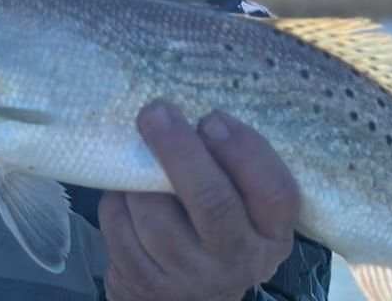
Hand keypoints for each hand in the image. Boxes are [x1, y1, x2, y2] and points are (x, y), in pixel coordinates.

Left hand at [99, 102, 299, 300]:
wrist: (186, 300)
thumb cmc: (216, 233)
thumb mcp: (245, 210)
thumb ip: (233, 171)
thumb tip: (192, 109)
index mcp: (271, 234)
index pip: (275, 193)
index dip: (244, 151)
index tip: (212, 118)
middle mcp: (236, 259)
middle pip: (212, 202)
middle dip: (180, 150)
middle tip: (157, 112)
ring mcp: (189, 277)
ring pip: (154, 215)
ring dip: (138, 178)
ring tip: (140, 157)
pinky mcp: (143, 283)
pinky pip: (119, 226)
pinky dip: (117, 200)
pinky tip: (126, 194)